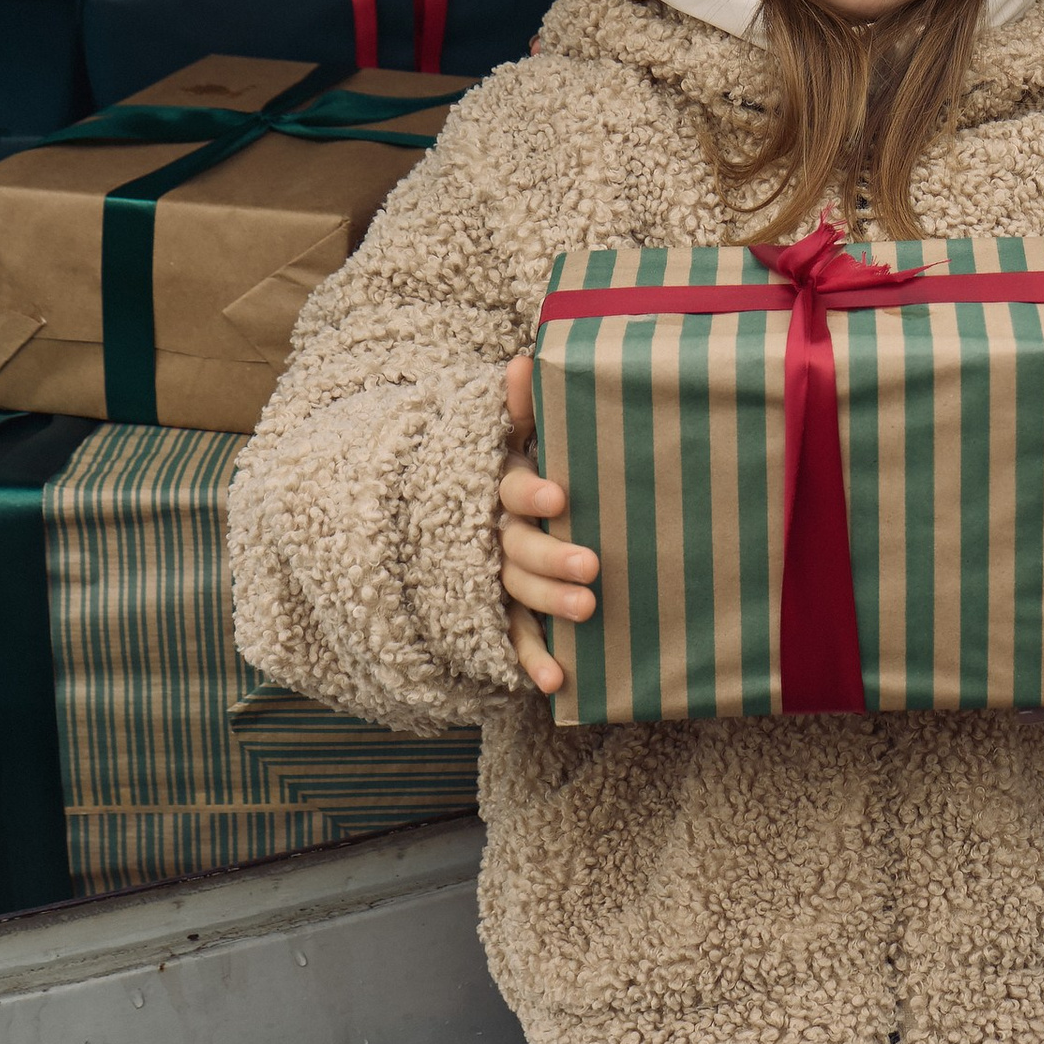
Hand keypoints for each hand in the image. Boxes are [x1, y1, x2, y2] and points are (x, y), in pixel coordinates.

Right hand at [498, 352, 596, 695]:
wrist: (451, 507)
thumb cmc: (511, 466)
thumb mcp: (509, 432)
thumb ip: (523, 405)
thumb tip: (523, 360)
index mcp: (497, 486)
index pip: (510, 487)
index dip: (532, 491)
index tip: (560, 496)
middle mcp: (491, 532)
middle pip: (516, 546)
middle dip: (551, 557)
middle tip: (592, 566)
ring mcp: (492, 576)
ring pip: (515, 592)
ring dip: (548, 604)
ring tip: (587, 612)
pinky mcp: (499, 612)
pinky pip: (512, 638)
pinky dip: (532, 660)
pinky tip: (559, 683)